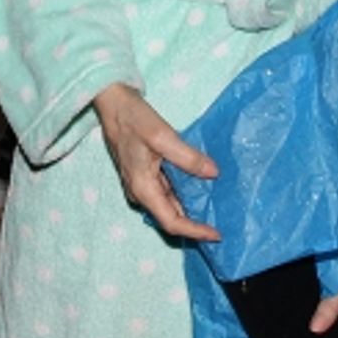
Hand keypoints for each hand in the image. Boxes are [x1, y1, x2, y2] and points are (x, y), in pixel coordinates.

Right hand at [93, 82, 219, 241]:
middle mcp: (141, 192)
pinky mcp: (145, 173)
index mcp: (143, 188)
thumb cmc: (134, 119)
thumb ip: (188, 157)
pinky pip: (168, 189)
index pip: (172, 222)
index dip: (195, 230)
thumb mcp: (163, 137)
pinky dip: (185, 191)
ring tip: (217, 206)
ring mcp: (142, 183)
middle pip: (171, 216)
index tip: (217, 234)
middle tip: (223, 222)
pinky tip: (202, 185)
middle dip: (196, 221)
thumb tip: (214, 173)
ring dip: (191, 206)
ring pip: (170, 203)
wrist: (114, 103)